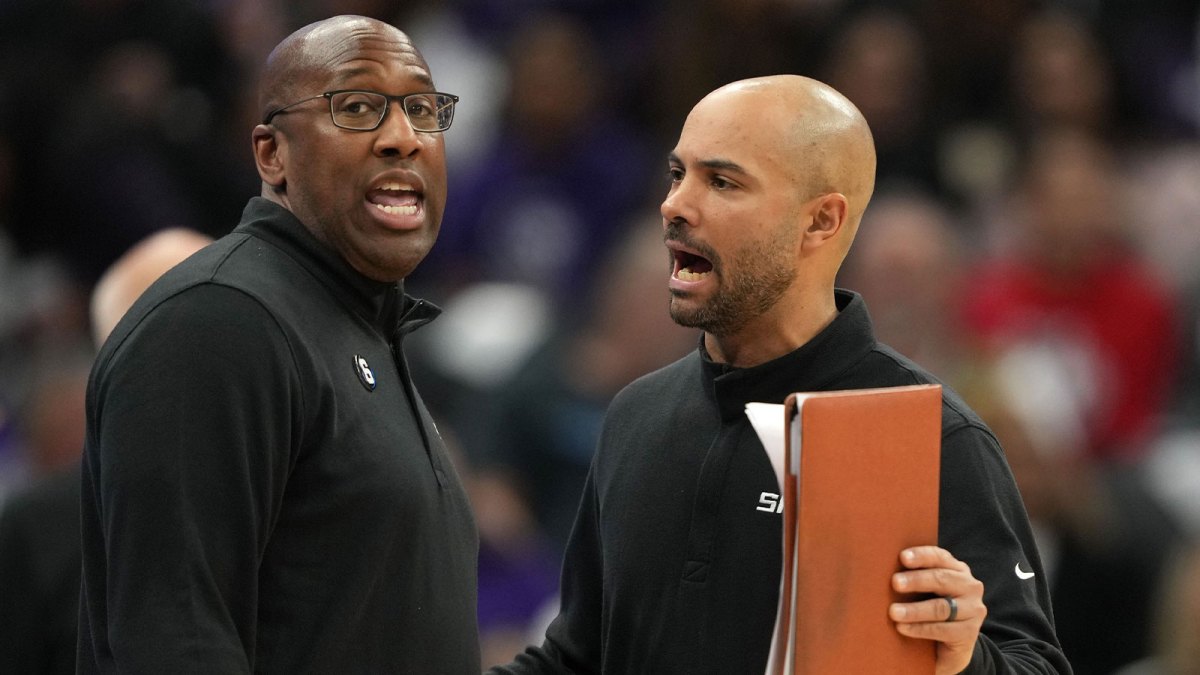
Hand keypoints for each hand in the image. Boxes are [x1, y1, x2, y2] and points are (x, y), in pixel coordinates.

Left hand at [888, 546, 985, 674]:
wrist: (952, 644)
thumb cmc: (931, 609)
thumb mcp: (926, 590)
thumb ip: (915, 576)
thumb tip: (881, 566)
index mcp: (957, 569)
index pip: (940, 557)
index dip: (922, 556)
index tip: (902, 557)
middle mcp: (970, 586)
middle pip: (942, 579)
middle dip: (916, 580)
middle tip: (895, 583)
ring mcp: (973, 609)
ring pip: (940, 607)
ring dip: (914, 610)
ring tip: (893, 612)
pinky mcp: (969, 632)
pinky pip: (941, 629)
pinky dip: (919, 628)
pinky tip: (902, 628)